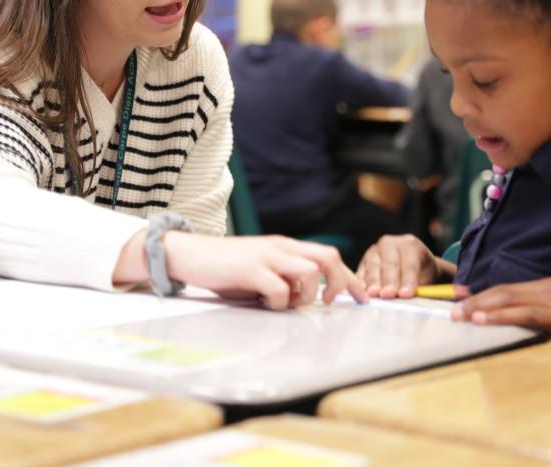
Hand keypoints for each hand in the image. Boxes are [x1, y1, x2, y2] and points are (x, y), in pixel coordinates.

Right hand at [164, 232, 368, 309]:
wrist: (188, 253)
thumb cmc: (223, 266)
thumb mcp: (260, 268)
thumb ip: (284, 276)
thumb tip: (307, 296)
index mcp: (285, 246)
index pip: (329, 256)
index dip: (349, 278)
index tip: (362, 297)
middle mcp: (281, 246)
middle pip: (328, 257)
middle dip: (340, 282)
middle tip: (331, 303)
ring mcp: (266, 256)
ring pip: (309, 273)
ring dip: (304, 296)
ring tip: (286, 303)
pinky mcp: (250, 269)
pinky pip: (279, 289)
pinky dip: (278, 303)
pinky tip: (264, 303)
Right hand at [356, 234, 455, 298]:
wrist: (413, 265)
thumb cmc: (422, 273)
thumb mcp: (427, 277)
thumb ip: (420, 286)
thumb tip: (410, 298)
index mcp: (410, 245)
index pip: (410, 264)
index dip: (408, 279)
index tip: (405, 294)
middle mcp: (390, 243)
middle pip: (390, 264)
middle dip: (389, 281)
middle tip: (388, 294)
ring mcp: (374, 251)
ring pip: (373, 266)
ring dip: (373, 282)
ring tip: (373, 295)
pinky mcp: (363, 262)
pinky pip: (361, 272)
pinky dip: (361, 282)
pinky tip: (361, 291)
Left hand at [450, 271, 550, 337]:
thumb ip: (534, 300)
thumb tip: (503, 310)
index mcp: (546, 287)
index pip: (506, 289)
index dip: (480, 294)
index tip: (457, 298)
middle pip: (509, 297)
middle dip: (480, 305)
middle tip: (455, 314)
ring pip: (526, 313)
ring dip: (499, 316)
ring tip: (476, 320)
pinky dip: (535, 347)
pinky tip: (518, 351)